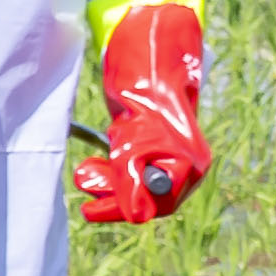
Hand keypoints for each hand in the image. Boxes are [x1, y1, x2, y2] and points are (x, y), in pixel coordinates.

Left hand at [74, 0, 209, 225]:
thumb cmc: (143, 99)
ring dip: (110, 181)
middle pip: (149, 196)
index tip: (91, 209)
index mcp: (190, 166)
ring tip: (86, 171)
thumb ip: (131, 181)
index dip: (123, 209)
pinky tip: (97, 161)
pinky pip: (137, 166)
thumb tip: (137, 216)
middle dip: (113, 193)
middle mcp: (189, 164)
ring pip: (139, 182)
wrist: (151, 59)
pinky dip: (115, 168)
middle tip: (85, 182)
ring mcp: (175, 153)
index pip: (159, 204)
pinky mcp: (160, 143)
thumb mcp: (129, 144)